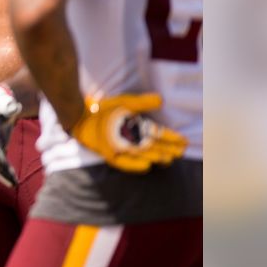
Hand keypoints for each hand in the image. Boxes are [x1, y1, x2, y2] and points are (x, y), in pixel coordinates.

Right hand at [0, 85, 21, 186]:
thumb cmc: (2, 103)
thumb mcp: (5, 103)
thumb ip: (8, 106)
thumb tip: (14, 106)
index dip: (1, 160)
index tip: (9, 170)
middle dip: (3, 172)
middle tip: (14, 183)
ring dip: (4, 175)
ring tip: (15, 185)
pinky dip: (4, 172)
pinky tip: (12, 181)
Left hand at [71, 93, 187, 172]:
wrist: (82, 114)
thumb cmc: (104, 108)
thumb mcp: (125, 103)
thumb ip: (143, 102)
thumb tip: (162, 100)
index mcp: (137, 128)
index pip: (158, 134)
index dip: (171, 138)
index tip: (184, 141)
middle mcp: (132, 140)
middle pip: (154, 146)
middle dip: (168, 149)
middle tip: (180, 152)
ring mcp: (121, 148)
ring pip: (142, 155)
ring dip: (155, 157)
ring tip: (168, 159)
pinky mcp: (110, 154)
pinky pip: (124, 163)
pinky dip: (135, 165)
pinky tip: (147, 166)